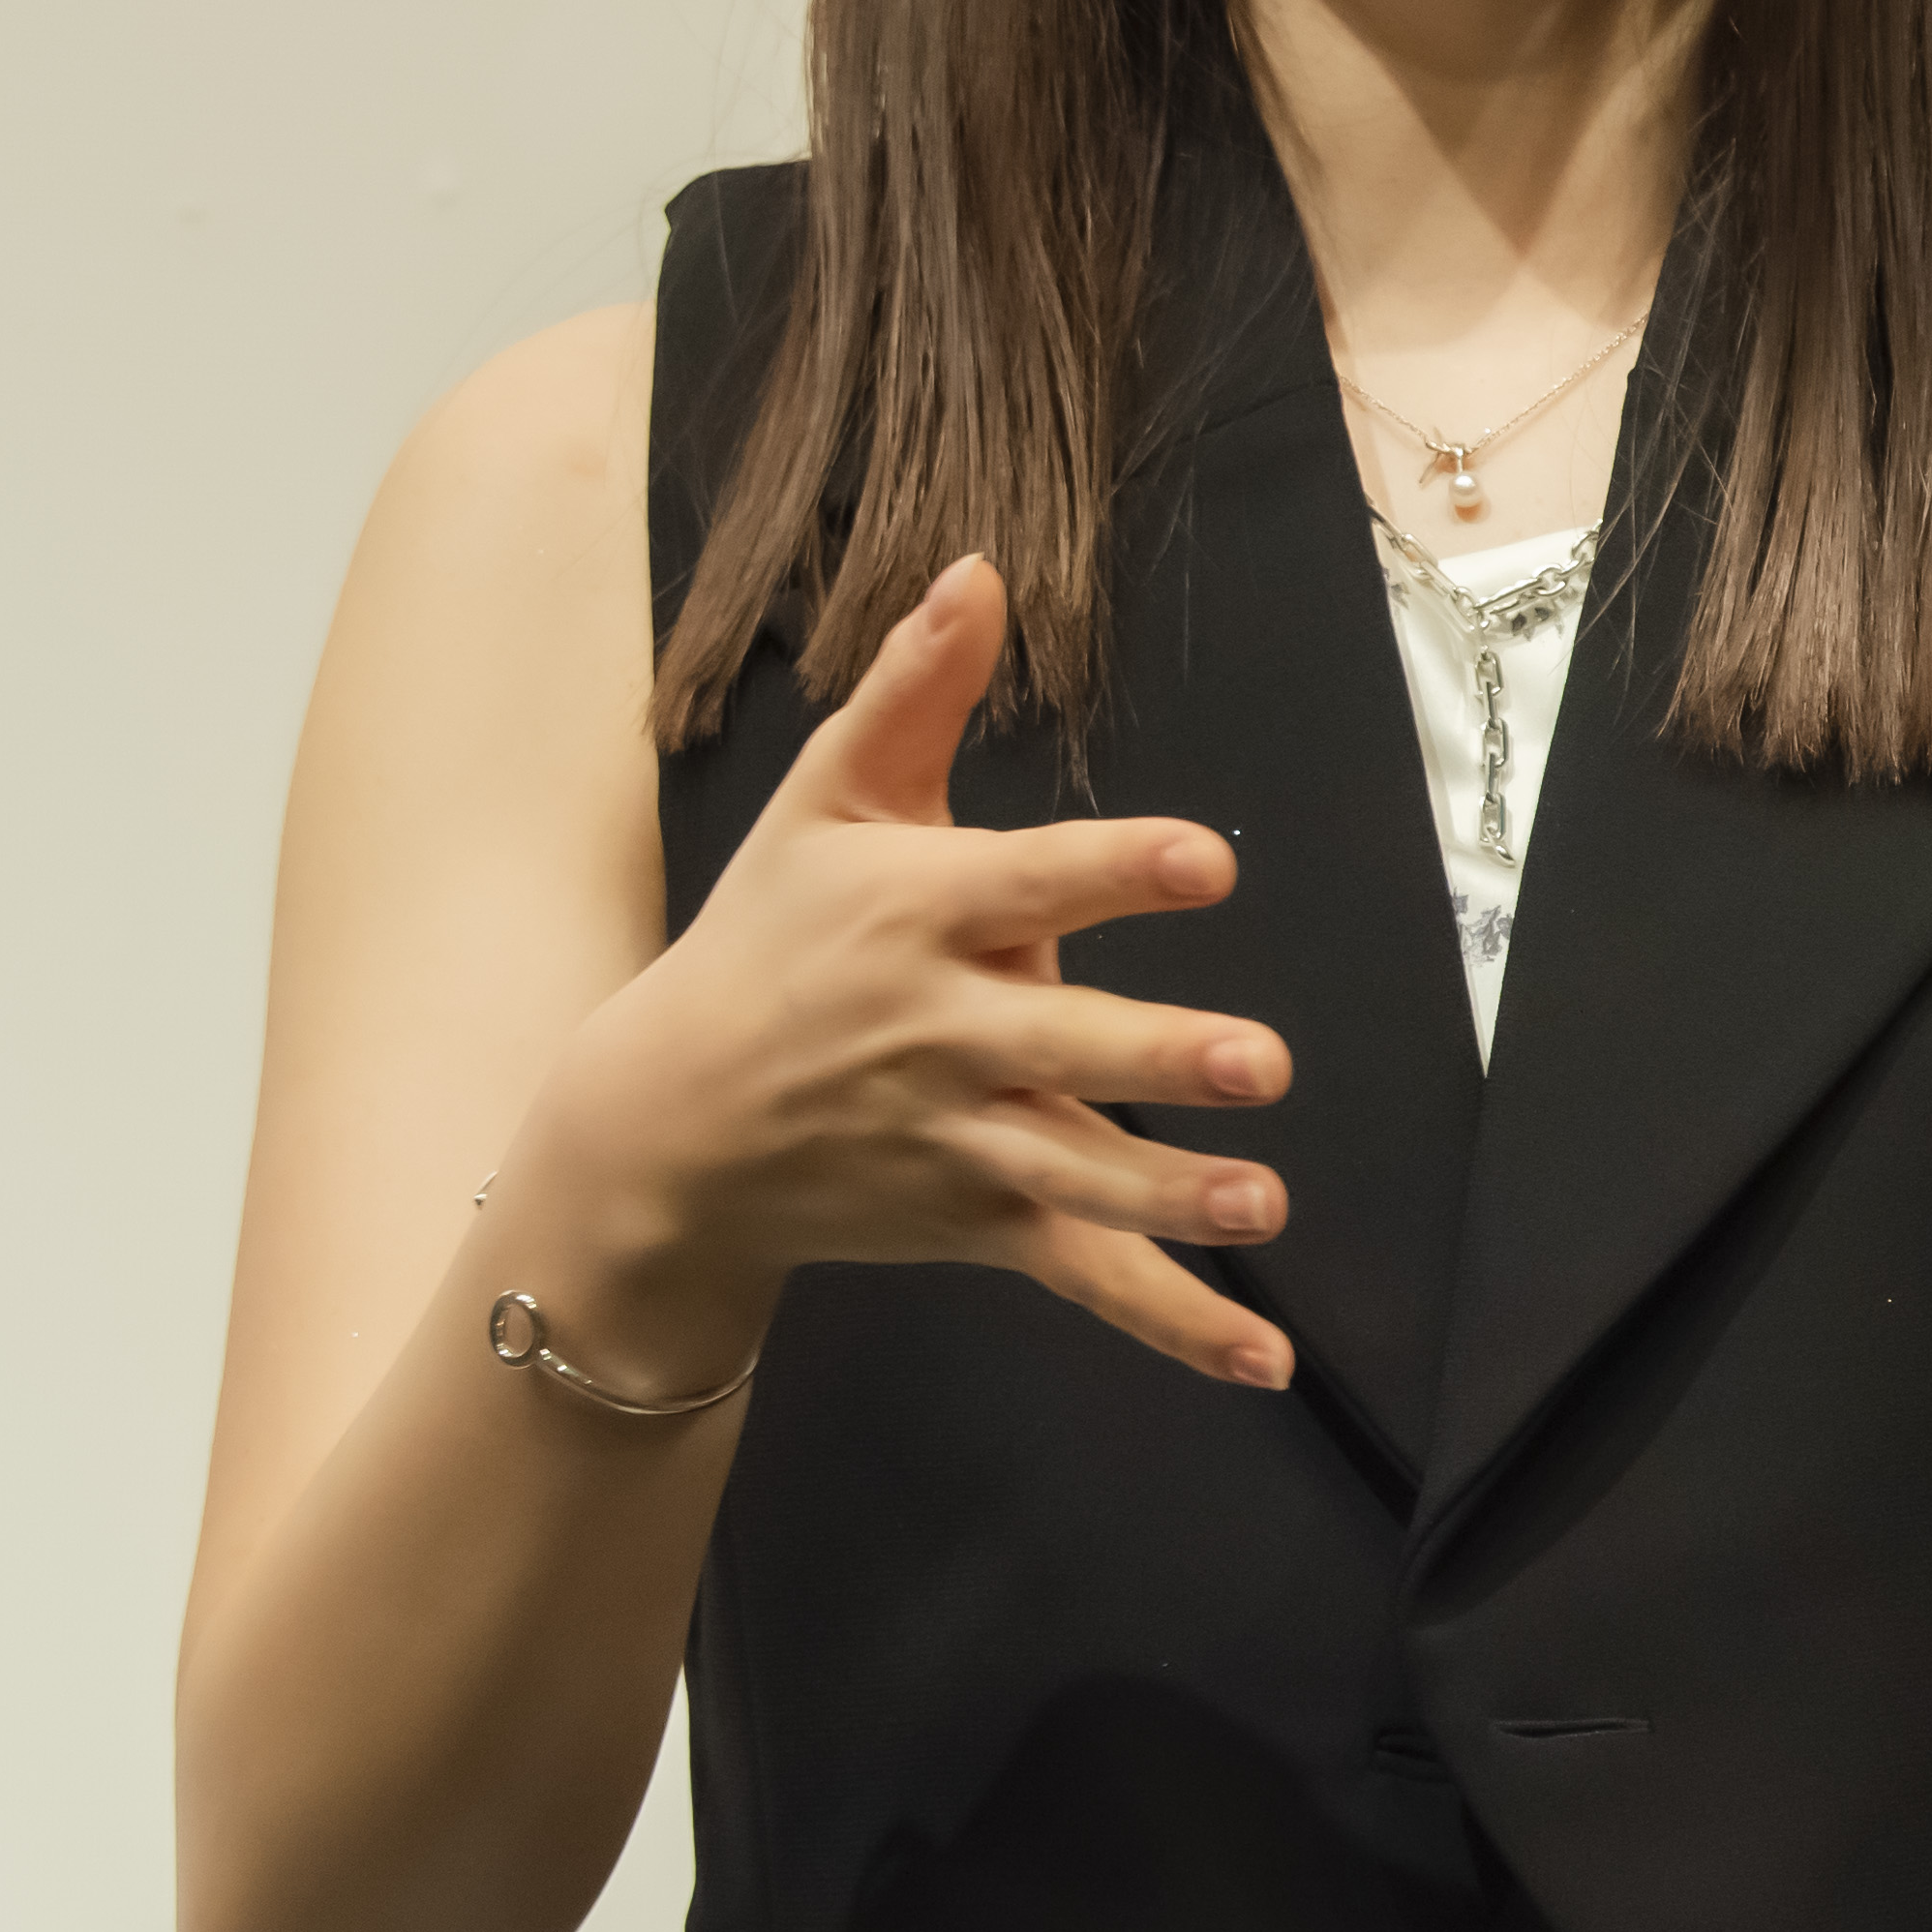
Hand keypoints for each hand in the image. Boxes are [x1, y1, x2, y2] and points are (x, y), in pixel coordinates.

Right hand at [510, 554, 1303, 1390]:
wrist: (668, 1122)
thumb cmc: (768, 939)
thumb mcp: (825, 804)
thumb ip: (915, 691)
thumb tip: (981, 569)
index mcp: (915, 916)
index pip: (1029, 883)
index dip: (1119, 870)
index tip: (1210, 862)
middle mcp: (939, 1034)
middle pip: (1061, 1045)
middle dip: (1157, 1058)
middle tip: (1261, 1063)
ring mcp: (959, 1139)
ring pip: (1079, 1173)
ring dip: (1171, 1198)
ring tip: (1263, 1210)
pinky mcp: (977, 1221)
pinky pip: (1084, 1278)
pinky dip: (1171, 1326)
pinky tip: (1262, 1362)